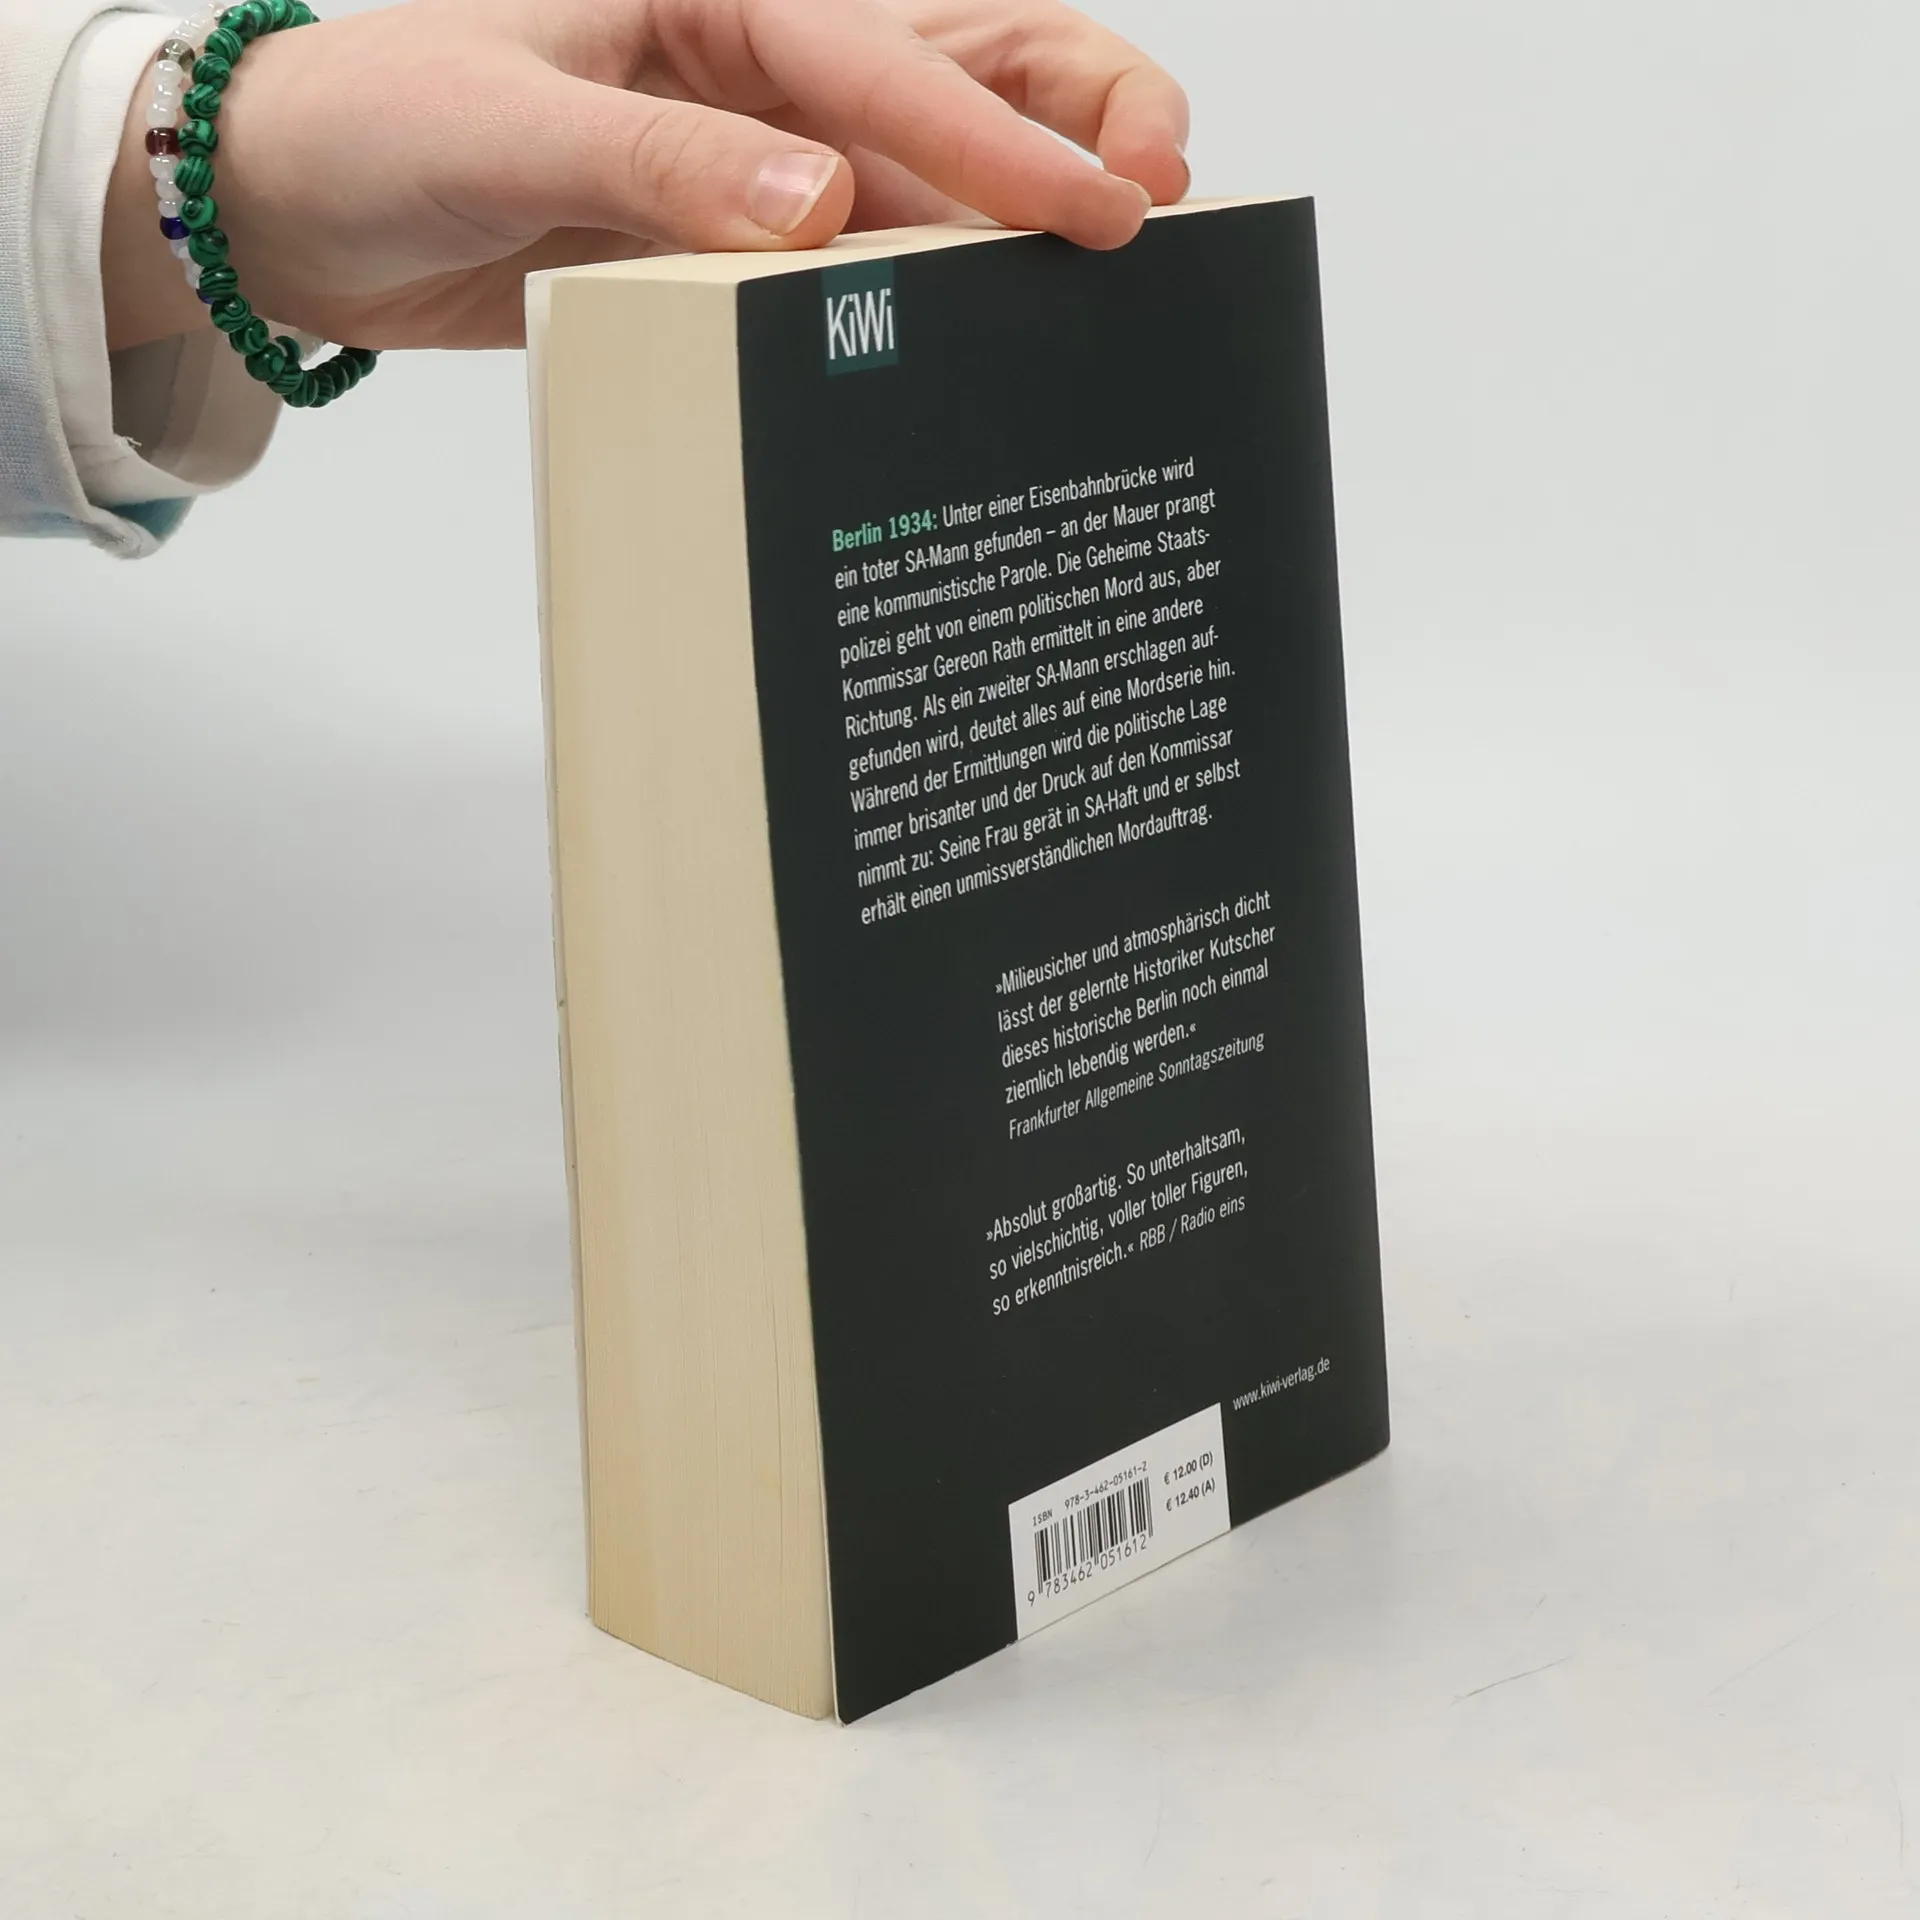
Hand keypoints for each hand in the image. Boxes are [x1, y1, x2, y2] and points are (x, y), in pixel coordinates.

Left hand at [104, 0, 1188, 352]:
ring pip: (931, 170)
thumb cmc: (377, 118)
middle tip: (1165, 198)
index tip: (1097, 204)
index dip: (997, 134)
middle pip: (957, 65)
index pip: (881, 59)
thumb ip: (663, 162)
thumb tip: (822, 208)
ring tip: (1120, 279)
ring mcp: (759, 154)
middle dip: (1071, 117)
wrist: (299, 213)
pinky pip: (864, 266)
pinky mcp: (741, 242)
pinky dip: (933, 300)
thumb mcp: (507, 121)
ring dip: (1022, 218)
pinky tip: (992, 344)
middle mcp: (756, 62)